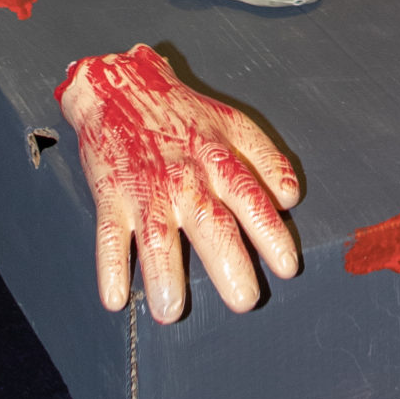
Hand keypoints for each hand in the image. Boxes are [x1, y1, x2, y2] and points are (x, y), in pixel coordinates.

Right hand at [56, 44, 301, 322]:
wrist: (121, 88)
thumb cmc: (183, 112)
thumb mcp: (233, 124)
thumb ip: (266, 160)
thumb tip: (291, 199)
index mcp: (218, 159)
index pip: (251, 199)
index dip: (271, 232)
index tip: (287, 266)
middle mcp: (185, 177)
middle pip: (210, 222)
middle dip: (228, 263)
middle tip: (244, 300)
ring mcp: (146, 188)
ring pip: (157, 234)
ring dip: (163, 273)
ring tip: (171, 310)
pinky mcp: (111, 196)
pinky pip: (109, 235)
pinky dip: (110, 266)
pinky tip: (115, 299)